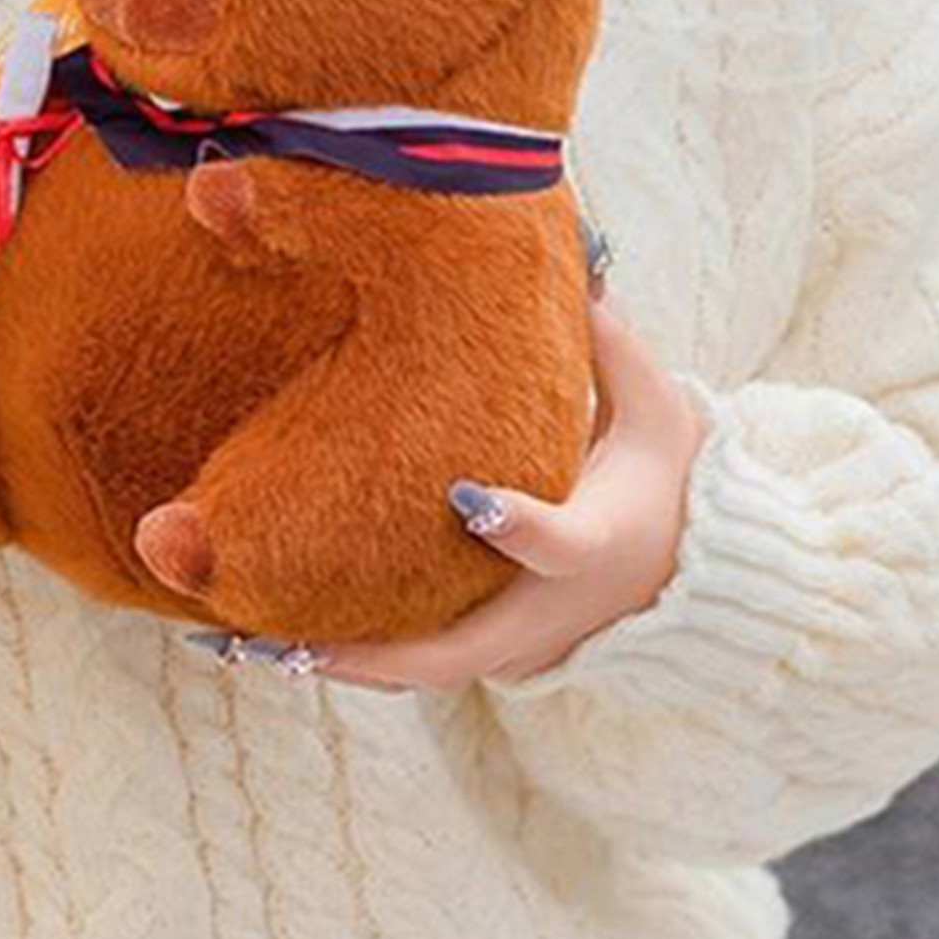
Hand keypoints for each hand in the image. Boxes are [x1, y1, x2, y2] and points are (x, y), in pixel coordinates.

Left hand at [310, 297, 707, 692]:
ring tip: (243, 638)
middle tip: (276, 632)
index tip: (464, 497)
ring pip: (423, 672)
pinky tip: (276, 636)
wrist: (694, 573)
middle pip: (454, 653)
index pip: (557, 543)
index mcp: (593, 544)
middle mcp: (548, 611)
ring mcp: (520, 646)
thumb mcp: (655, 409)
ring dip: (338, 660)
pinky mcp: (499, 657)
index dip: (517, 525)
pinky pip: (421, 665)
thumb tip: (573, 267)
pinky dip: (356, 658)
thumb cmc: (665, 479)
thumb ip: (609, 345)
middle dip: (367, 650)